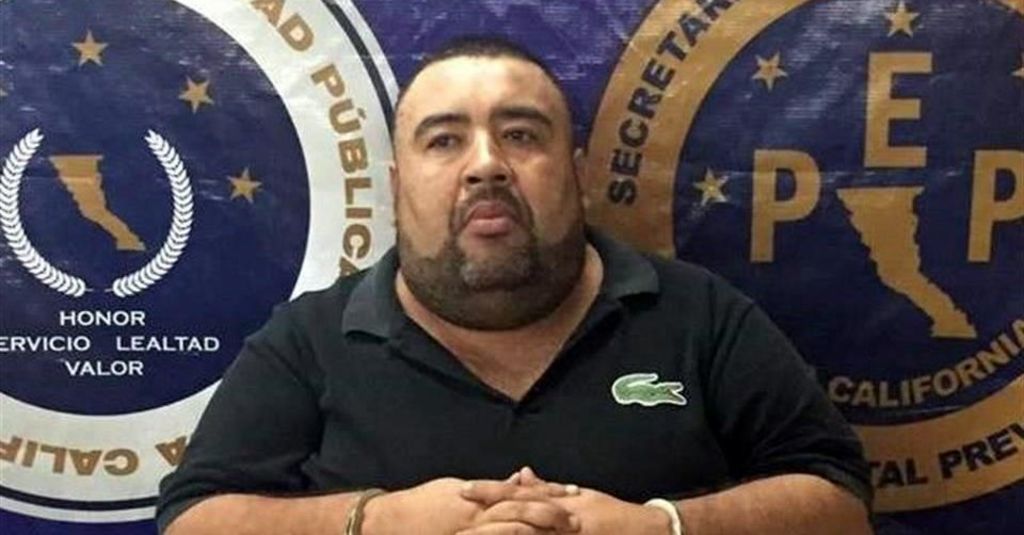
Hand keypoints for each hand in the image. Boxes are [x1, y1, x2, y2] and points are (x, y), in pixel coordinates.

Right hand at [361, 476, 577, 534]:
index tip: (573, 492)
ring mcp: (472, 529)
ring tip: (564, 532)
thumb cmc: (425, 504)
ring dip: (539, 529)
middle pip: (523, 508)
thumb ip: (491, 488)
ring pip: (513, 527)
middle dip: (552, 512)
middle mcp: (479, 510)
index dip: (549, 491)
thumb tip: (519, 478)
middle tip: (577, 518)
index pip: (522, 490)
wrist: (393, 522)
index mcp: (481, 494)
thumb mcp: (459, 490)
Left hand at [463, 468, 670, 534]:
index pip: (515, 496)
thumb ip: (547, 488)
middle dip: (485, 518)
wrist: (645, 531)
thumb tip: (521, 473)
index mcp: (557, 504)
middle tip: (457, 518)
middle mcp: (558, 521)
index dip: (489, 492)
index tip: (463, 488)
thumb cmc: (609, 513)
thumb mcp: (580, 496)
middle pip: (514, 518)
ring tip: (472, 534)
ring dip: (500, 534)